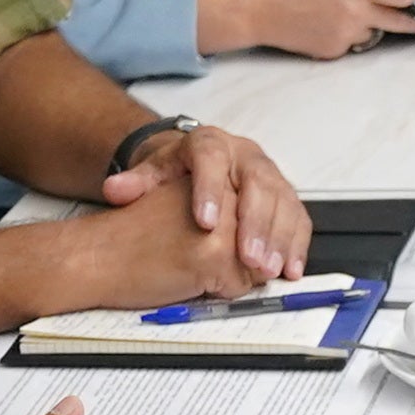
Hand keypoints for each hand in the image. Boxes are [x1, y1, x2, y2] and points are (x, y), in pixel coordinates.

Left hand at [101, 118, 305, 283]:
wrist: (202, 164)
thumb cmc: (178, 174)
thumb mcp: (153, 172)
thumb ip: (136, 183)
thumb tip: (115, 191)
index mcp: (211, 144)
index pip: (212, 160)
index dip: (211, 190)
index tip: (205, 223)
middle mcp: (246, 155)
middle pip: (258, 184)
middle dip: (255, 223)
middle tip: (247, 258)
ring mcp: (271, 175)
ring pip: (284, 202)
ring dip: (279, 238)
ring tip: (267, 269)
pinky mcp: (286, 196)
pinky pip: (299, 218)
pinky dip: (297, 245)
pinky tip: (291, 269)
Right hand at [193, 0, 414, 58]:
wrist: (251, 8)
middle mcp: (355, 12)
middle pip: (402, 20)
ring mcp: (344, 35)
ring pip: (372, 33)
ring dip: (367, 25)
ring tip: (339, 13)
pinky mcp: (331, 52)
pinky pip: (350, 44)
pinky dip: (343, 36)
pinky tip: (322, 24)